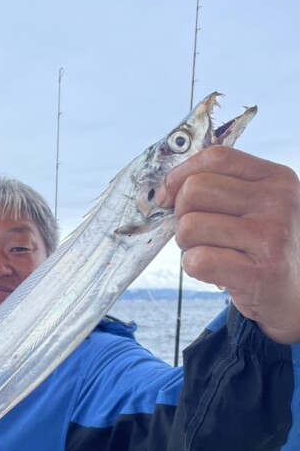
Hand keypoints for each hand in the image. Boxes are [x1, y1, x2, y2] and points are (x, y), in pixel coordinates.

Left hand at [156, 147, 299, 343]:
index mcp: (276, 178)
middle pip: (194, 190)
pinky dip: (195, 267)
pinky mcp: (260, 272)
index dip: (180, 176)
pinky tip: (216, 271)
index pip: (215, 157)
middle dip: (182, 215)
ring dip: (187, 244)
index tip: (169, 197)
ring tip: (212, 252)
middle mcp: (278, 202)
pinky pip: (198, 261)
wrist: (295, 292)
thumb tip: (165, 192)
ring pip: (189, 226)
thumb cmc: (261, 246)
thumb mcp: (254, 206)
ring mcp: (271, 236)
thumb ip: (218, 187)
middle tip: (198, 233)